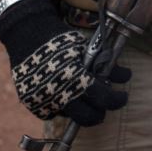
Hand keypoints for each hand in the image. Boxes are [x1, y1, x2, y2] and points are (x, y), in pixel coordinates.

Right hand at [0, 0, 130, 125]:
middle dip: (100, 113)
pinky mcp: (33, 104)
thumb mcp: (86, 49)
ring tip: (84, 96)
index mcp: (76, 78)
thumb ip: (104, 65)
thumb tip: (125, 76)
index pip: (102, 99)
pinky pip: (54, 112)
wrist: (26, 33)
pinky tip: (66, 93)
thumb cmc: (60, 40)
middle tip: (103, 104)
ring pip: (71, 116)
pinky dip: (62, 106)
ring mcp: (44, 101)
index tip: (122, 96)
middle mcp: (60, 94)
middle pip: (88, 117)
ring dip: (81, 109)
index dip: (116, 100)